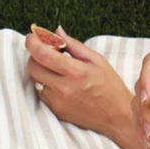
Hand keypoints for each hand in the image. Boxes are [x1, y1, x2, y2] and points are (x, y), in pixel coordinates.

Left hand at [26, 27, 149, 148]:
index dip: (32, 43)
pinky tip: (56, 80)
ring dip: (39, 69)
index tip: (32, 37)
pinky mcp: (56, 111)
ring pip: (35, 81)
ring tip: (53, 66)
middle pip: (33, 67)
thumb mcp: (97, 60)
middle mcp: (63, 89)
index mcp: (75, 72)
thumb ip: (74, 45)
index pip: (42, 55)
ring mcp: (58, 102)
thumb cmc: (110, 86)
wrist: (116, 117)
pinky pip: (41, 93)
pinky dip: (44, 83)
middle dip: (34, 55)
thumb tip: (57, 32)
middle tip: (45, 51)